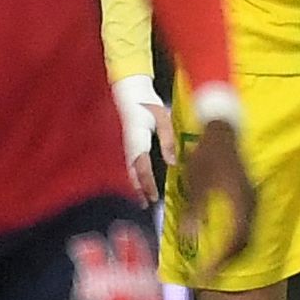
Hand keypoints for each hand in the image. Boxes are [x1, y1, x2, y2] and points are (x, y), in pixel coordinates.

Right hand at [112, 77, 175, 202]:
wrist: (131, 93)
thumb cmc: (148, 105)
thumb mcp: (163, 120)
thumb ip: (167, 141)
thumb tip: (173, 163)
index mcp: (138, 141)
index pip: (142, 168)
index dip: (147, 185)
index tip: (154, 197)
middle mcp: (130, 146)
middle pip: (133, 174)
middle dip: (140, 190)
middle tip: (147, 206)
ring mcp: (127, 145)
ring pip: (130, 171)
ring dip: (136, 186)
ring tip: (143, 199)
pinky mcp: (128, 144)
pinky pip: (131, 164)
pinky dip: (135, 176)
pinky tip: (140, 182)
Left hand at [180, 119, 252, 274]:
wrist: (226, 131)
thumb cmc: (208, 155)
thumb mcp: (195, 183)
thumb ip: (193, 212)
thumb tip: (186, 237)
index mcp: (237, 205)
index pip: (231, 242)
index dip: (218, 263)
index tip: (204, 276)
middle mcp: (249, 206)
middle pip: (243, 243)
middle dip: (226, 261)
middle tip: (209, 273)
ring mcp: (252, 201)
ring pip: (247, 234)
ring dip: (232, 250)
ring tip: (215, 260)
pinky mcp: (250, 196)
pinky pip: (246, 224)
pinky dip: (235, 237)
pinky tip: (222, 238)